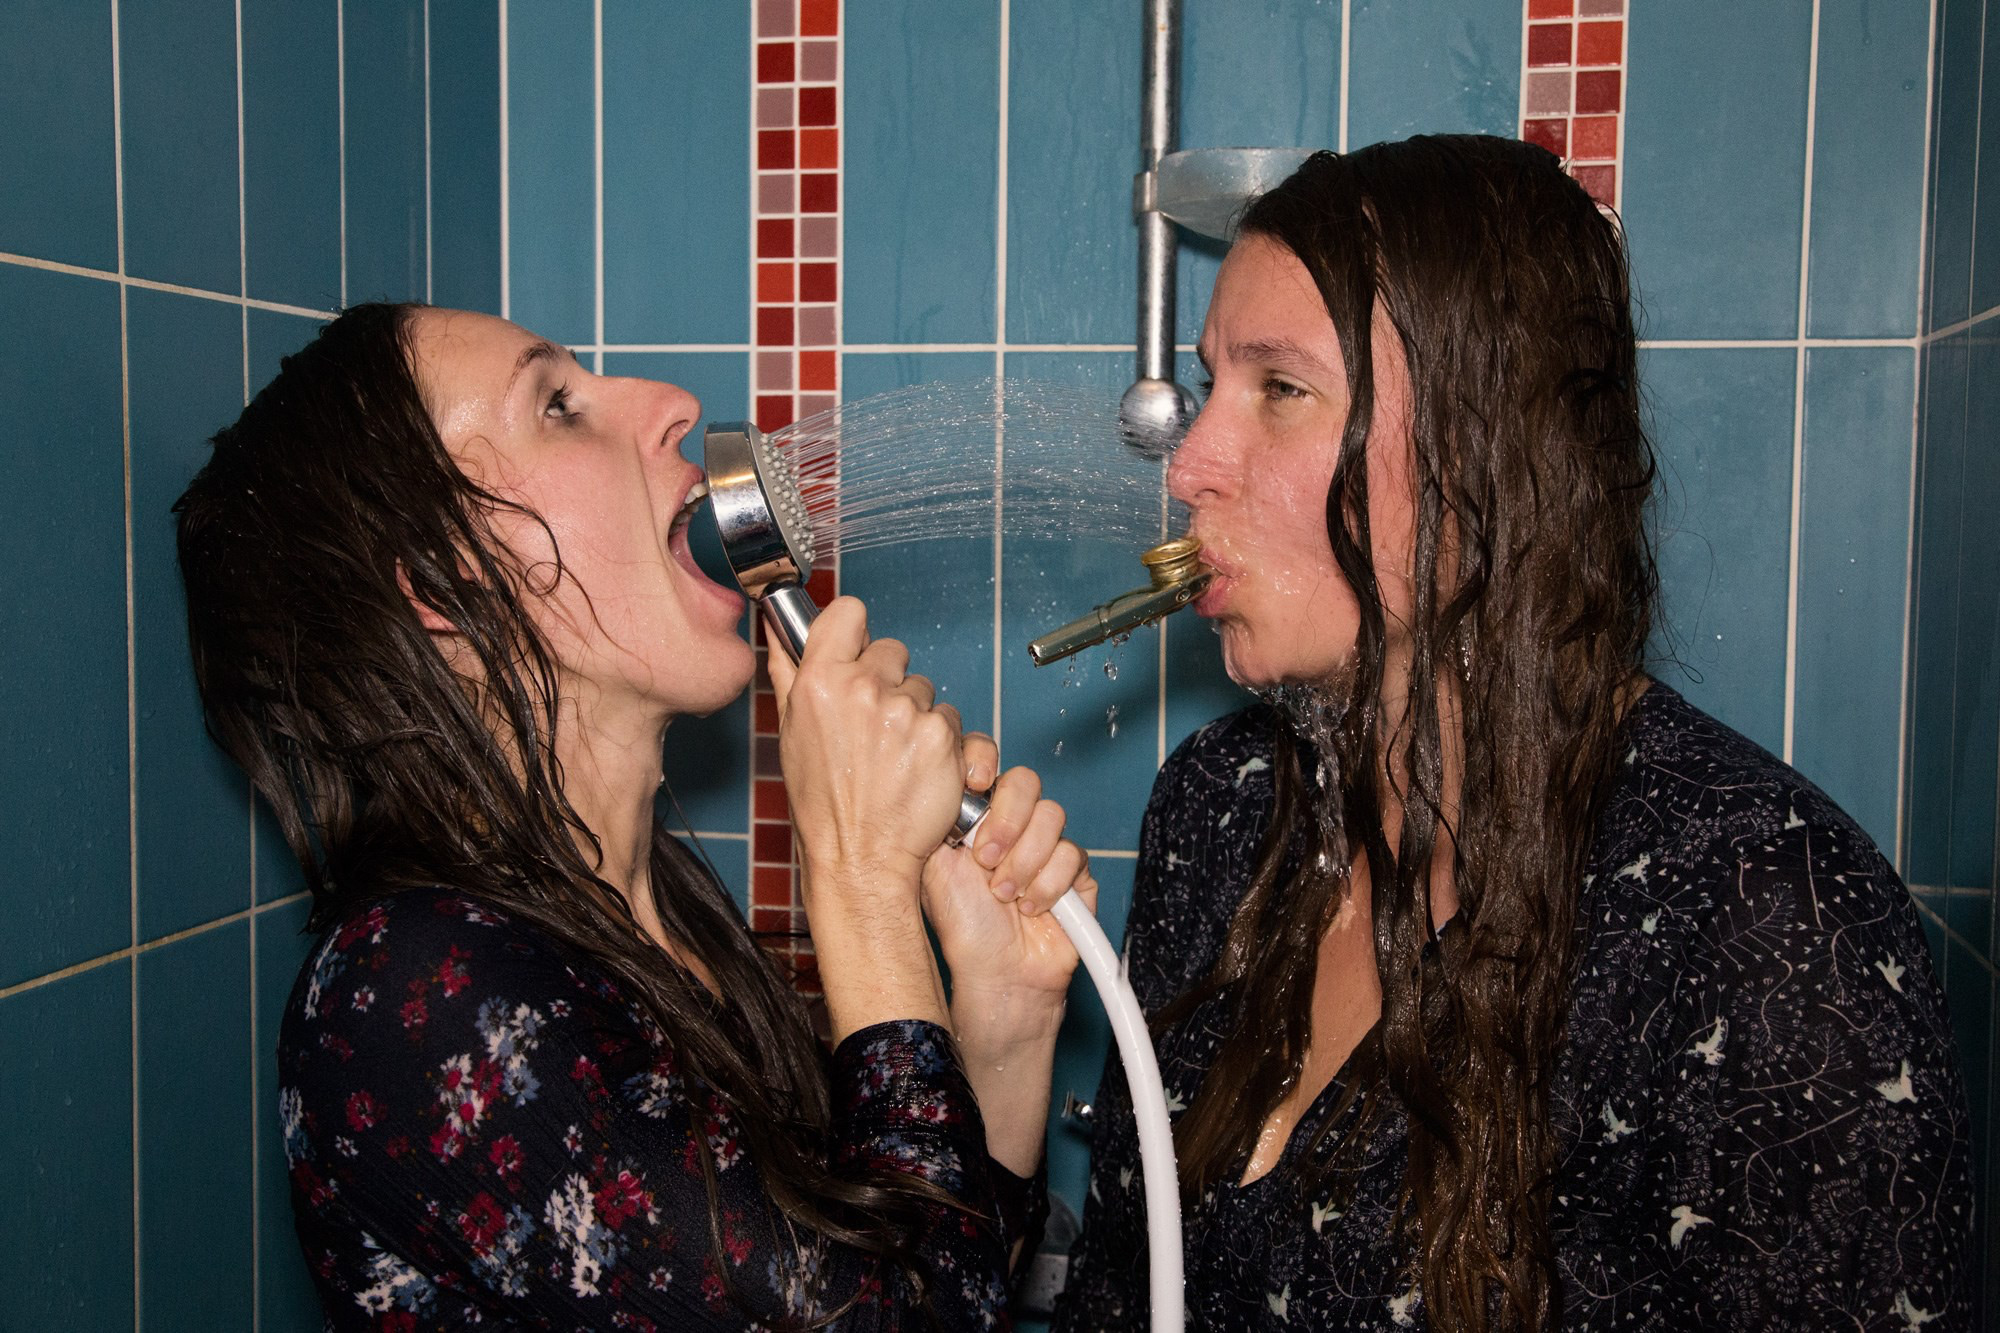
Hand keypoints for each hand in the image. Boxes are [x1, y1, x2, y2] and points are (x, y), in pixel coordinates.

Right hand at [765, 597, 965, 894]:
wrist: (861, 859)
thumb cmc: (823, 804)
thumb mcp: (792, 735)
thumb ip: (790, 675)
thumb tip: (780, 631)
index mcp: (820, 682)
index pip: (848, 614)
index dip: (855, 631)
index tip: (856, 648)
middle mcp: (863, 689)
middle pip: (892, 650)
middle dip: (888, 681)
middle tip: (875, 725)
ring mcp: (907, 711)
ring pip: (924, 688)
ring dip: (916, 714)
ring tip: (894, 755)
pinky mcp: (942, 736)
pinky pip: (949, 720)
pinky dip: (940, 742)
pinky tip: (918, 769)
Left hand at [922, 748, 1094, 1172]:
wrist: (995, 976)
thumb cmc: (962, 926)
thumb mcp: (935, 867)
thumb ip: (941, 819)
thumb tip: (945, 779)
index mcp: (978, 815)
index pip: (990, 763)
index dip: (985, 763)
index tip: (974, 785)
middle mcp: (1015, 825)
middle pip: (1026, 783)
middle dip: (1007, 820)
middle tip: (984, 858)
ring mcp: (1048, 846)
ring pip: (1052, 817)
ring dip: (1024, 860)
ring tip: (1003, 896)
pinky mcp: (1077, 874)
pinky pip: (1073, 855)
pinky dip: (1048, 884)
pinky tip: (1030, 908)